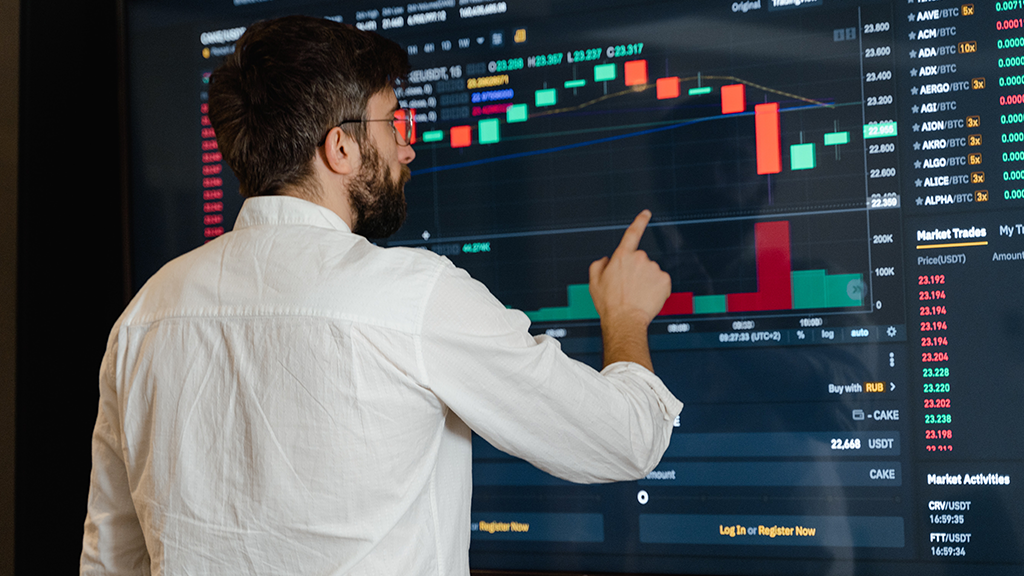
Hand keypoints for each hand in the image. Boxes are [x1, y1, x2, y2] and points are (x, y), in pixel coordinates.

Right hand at [588, 210, 670, 368]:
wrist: (625, 320)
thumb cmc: (609, 303)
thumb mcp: (594, 282)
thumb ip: (598, 265)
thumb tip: (606, 260)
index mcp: (622, 256)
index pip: (632, 233)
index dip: (640, 221)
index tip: (646, 214)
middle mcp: (640, 258)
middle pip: (641, 260)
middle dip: (637, 271)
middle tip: (628, 288)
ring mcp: (654, 269)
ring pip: (651, 272)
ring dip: (646, 281)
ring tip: (637, 296)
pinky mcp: (665, 281)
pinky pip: (661, 283)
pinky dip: (656, 290)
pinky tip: (647, 298)